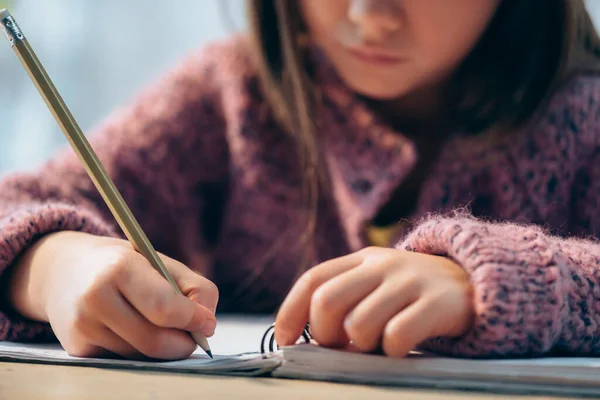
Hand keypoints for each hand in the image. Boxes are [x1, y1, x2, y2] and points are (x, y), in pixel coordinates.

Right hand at [8, 231, 217, 359]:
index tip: (208, 323)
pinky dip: (139, 350)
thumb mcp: (160, 261)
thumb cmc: (124, 264)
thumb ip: (195, 288)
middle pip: (155, 341)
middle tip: (194, 335)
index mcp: (120, 268)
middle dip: (183, 343)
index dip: (193, 320)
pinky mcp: (77, 348)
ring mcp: (83, 327)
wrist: (64, 270)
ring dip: (162, 347)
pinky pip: (125, 359)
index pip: (164, 307)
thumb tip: (207, 325)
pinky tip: (131, 327)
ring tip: (159, 324)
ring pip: (142, 355)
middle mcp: (96, 298)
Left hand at [275, 247, 473, 356]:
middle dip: (325, 334)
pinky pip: (396, 336)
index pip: (313, 280)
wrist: (474, 283)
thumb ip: (345, 299)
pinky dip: (391, 351)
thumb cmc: (412, 294)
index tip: (286, 340)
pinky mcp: (436, 303)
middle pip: (327, 301)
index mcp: (362, 259)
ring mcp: (410, 281)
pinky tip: (401, 347)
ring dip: (361, 346)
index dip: (291, 311)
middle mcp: (382, 264)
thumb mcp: (378, 284)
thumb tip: (307, 339)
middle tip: (342, 346)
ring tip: (376, 345)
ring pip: (358, 323)